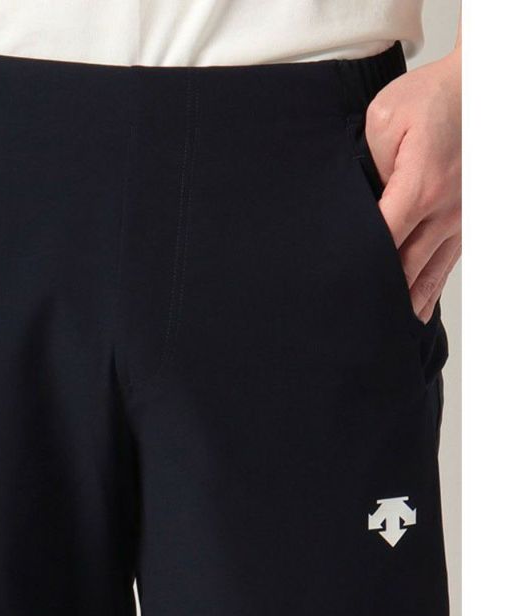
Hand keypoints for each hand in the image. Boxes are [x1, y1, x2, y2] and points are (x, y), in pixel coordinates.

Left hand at [366, 46, 460, 322]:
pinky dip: (428, 287)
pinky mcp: (467, 218)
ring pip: (428, 271)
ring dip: (403, 301)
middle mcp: (444, 209)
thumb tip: (355, 201)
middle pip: (403, 265)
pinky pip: (447, 262)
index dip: (356, 266)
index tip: (334, 287)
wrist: (479, 85)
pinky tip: (415, 309)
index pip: (380, 239)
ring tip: (379, 331)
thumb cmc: (430, 97)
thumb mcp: (384, 120)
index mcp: (419, 186)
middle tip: (348, 322)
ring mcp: (460, 217)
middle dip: (376, 293)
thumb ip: (367, 163)